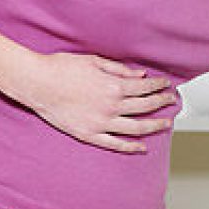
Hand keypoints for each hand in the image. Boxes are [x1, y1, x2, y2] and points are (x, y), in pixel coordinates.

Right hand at [17, 52, 176, 152]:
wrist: (36, 82)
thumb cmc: (62, 67)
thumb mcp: (95, 61)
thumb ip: (120, 69)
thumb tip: (140, 75)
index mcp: (113, 86)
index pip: (145, 87)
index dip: (159, 86)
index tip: (167, 86)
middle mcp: (111, 106)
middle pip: (145, 106)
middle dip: (162, 103)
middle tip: (172, 102)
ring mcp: (100, 122)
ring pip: (135, 127)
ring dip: (154, 126)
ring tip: (166, 124)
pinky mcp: (88, 134)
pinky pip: (114, 144)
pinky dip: (130, 147)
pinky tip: (142, 147)